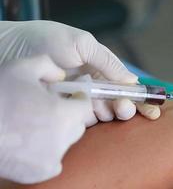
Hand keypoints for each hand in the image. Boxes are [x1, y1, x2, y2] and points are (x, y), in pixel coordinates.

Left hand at [0, 20, 159, 123]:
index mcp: (101, 69)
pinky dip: (93, 119)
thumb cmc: (44, 39)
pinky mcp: (65, 110)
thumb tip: (132, 80)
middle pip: (119, 103)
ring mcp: (80, 99)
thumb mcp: (82, 43)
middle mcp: (93, 86)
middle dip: (127, 108)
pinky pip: (85, 119)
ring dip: (112, 113)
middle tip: (124, 108)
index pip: (127, 86)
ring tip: (108, 108)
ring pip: (105, 113)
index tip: (153, 110)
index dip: (142, 99)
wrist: (9, 49)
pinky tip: (92, 113)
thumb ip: (108, 62)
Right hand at [0, 55, 93, 183]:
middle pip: (78, 125)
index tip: (68, 97)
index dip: (77, 99)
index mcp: (63, 114)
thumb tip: (61, 75)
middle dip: (68, 116)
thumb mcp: (21, 68)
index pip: (85, 107)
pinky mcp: (41, 172)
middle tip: (47, 110)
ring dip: (57, 134)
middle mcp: (62, 139)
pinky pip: (54, 160)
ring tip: (34, 126)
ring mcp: (52, 158)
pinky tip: (30, 143)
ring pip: (66, 142)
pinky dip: (47, 152)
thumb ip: (48, 65)